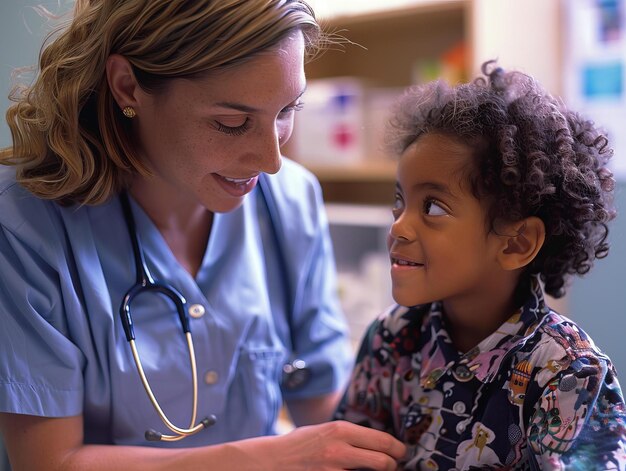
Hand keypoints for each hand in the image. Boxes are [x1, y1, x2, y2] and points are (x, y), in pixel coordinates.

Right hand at [255, 420, 405, 469]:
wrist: (271, 461)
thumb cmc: (299, 445)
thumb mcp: (324, 431)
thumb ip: (348, 435)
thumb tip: (377, 441)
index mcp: (340, 430)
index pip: (382, 440)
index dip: (398, 449)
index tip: (401, 452)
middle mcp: (339, 450)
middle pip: (384, 462)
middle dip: (392, 465)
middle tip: (393, 465)